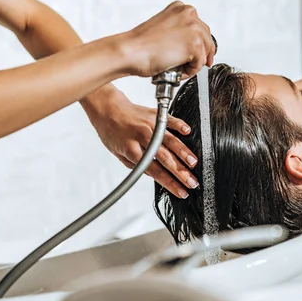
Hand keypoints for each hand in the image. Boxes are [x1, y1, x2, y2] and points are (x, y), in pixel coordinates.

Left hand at [82, 87, 198, 198]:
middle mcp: (142, 137)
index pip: (154, 170)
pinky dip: (180, 125)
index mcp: (131, 149)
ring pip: (170, 140)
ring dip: (184, 153)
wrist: (107, 109)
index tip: (181, 191)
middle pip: (165, 158)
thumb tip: (155, 175)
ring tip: (194, 164)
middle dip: (181, 172)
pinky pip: (170, 120)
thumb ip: (137, 165)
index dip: (169, 183)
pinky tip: (188, 133)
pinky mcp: (154, 114)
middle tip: (192, 182)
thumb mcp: (119, 154)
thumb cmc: (112, 133)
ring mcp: (149, 125)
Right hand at [120, 1, 215, 78]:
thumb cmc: (140, 45)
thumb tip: (187, 44)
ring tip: (178, 69)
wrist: (131, 52)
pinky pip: (199, 65)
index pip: (200, 27)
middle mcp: (189, 15)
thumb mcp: (163, 29)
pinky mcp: (194, 45)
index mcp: (180, 8)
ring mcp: (194, 29)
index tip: (198, 52)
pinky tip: (177, 71)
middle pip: (207, 39)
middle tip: (193, 65)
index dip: (200, 43)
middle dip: (201, 54)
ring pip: (204, 52)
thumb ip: (178, 31)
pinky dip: (189, 72)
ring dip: (193, 64)